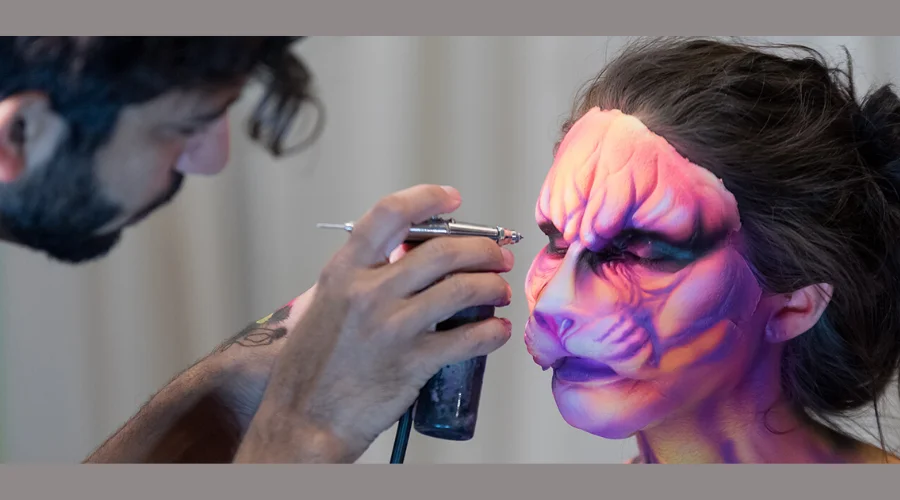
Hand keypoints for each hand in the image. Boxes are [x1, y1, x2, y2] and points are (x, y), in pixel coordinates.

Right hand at [235, 184, 514, 462]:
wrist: (303, 420)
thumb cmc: (312, 368)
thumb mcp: (323, 306)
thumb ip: (358, 278)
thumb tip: (398, 257)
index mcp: (343, 272)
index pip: (389, 214)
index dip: (427, 199)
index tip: (452, 199)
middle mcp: (367, 292)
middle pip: (442, 251)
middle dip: (481, 249)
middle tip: (497, 255)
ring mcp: (392, 327)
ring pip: (462, 289)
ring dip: (492, 286)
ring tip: (500, 291)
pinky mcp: (413, 362)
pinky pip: (468, 338)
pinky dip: (491, 332)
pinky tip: (496, 330)